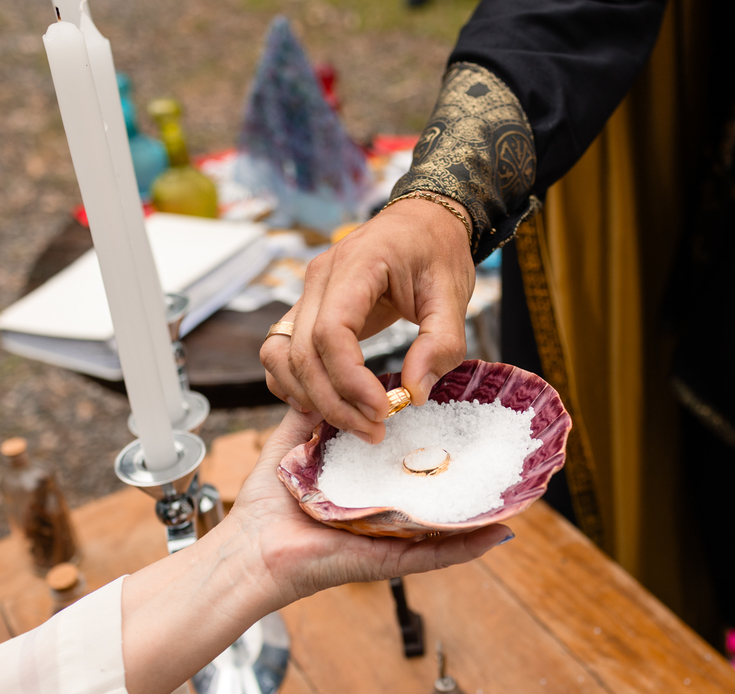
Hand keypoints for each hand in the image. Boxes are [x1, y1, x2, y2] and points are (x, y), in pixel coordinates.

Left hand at [230, 408, 512, 605]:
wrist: (248, 551)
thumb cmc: (265, 508)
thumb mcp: (292, 447)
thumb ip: (310, 417)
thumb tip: (327, 381)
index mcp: (365, 486)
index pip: (407, 464)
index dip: (435, 443)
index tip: (463, 417)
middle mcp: (383, 512)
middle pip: (434, 494)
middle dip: (467, 477)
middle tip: (502, 454)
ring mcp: (390, 538)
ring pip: (445, 524)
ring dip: (481, 512)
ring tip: (516, 493)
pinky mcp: (388, 560)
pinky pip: (434, 555)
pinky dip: (467, 546)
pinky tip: (498, 532)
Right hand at [260, 198, 475, 442]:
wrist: (423, 221)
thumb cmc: (438, 252)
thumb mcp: (454, 293)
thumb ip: (441, 343)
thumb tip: (413, 392)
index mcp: (356, 265)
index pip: (330, 332)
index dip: (350, 379)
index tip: (383, 410)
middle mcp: (319, 277)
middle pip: (301, 352)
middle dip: (333, 401)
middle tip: (374, 431)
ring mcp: (307, 293)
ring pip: (280, 355)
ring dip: (309, 397)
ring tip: (353, 421)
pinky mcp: (308, 309)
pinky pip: (281, 352)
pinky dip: (294, 384)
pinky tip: (328, 403)